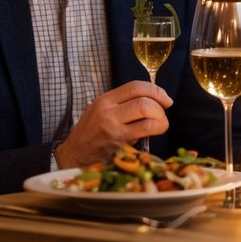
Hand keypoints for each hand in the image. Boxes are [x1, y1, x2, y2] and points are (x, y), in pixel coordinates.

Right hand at [54, 80, 172, 168]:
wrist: (74, 154)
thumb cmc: (91, 131)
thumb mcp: (101, 109)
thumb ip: (122, 102)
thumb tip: (153, 97)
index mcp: (105, 100)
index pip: (135, 87)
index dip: (156, 90)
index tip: (165, 98)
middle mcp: (108, 113)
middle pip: (144, 102)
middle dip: (160, 107)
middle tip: (163, 113)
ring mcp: (114, 130)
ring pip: (148, 119)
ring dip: (161, 121)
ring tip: (160, 124)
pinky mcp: (119, 146)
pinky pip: (144, 135)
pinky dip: (154, 132)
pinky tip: (151, 134)